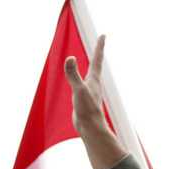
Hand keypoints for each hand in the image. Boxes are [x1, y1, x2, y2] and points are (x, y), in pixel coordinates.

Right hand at [64, 34, 126, 168]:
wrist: (90, 128)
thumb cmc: (87, 110)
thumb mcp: (78, 89)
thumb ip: (73, 74)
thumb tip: (70, 58)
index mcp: (93, 79)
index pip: (97, 59)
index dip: (100, 46)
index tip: (103, 35)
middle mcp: (93, 84)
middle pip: (96, 64)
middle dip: (97, 53)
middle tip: (100, 42)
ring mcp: (88, 91)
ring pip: (90, 74)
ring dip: (92, 65)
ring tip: (94, 59)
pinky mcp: (83, 99)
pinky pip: (82, 84)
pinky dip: (82, 78)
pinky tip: (82, 82)